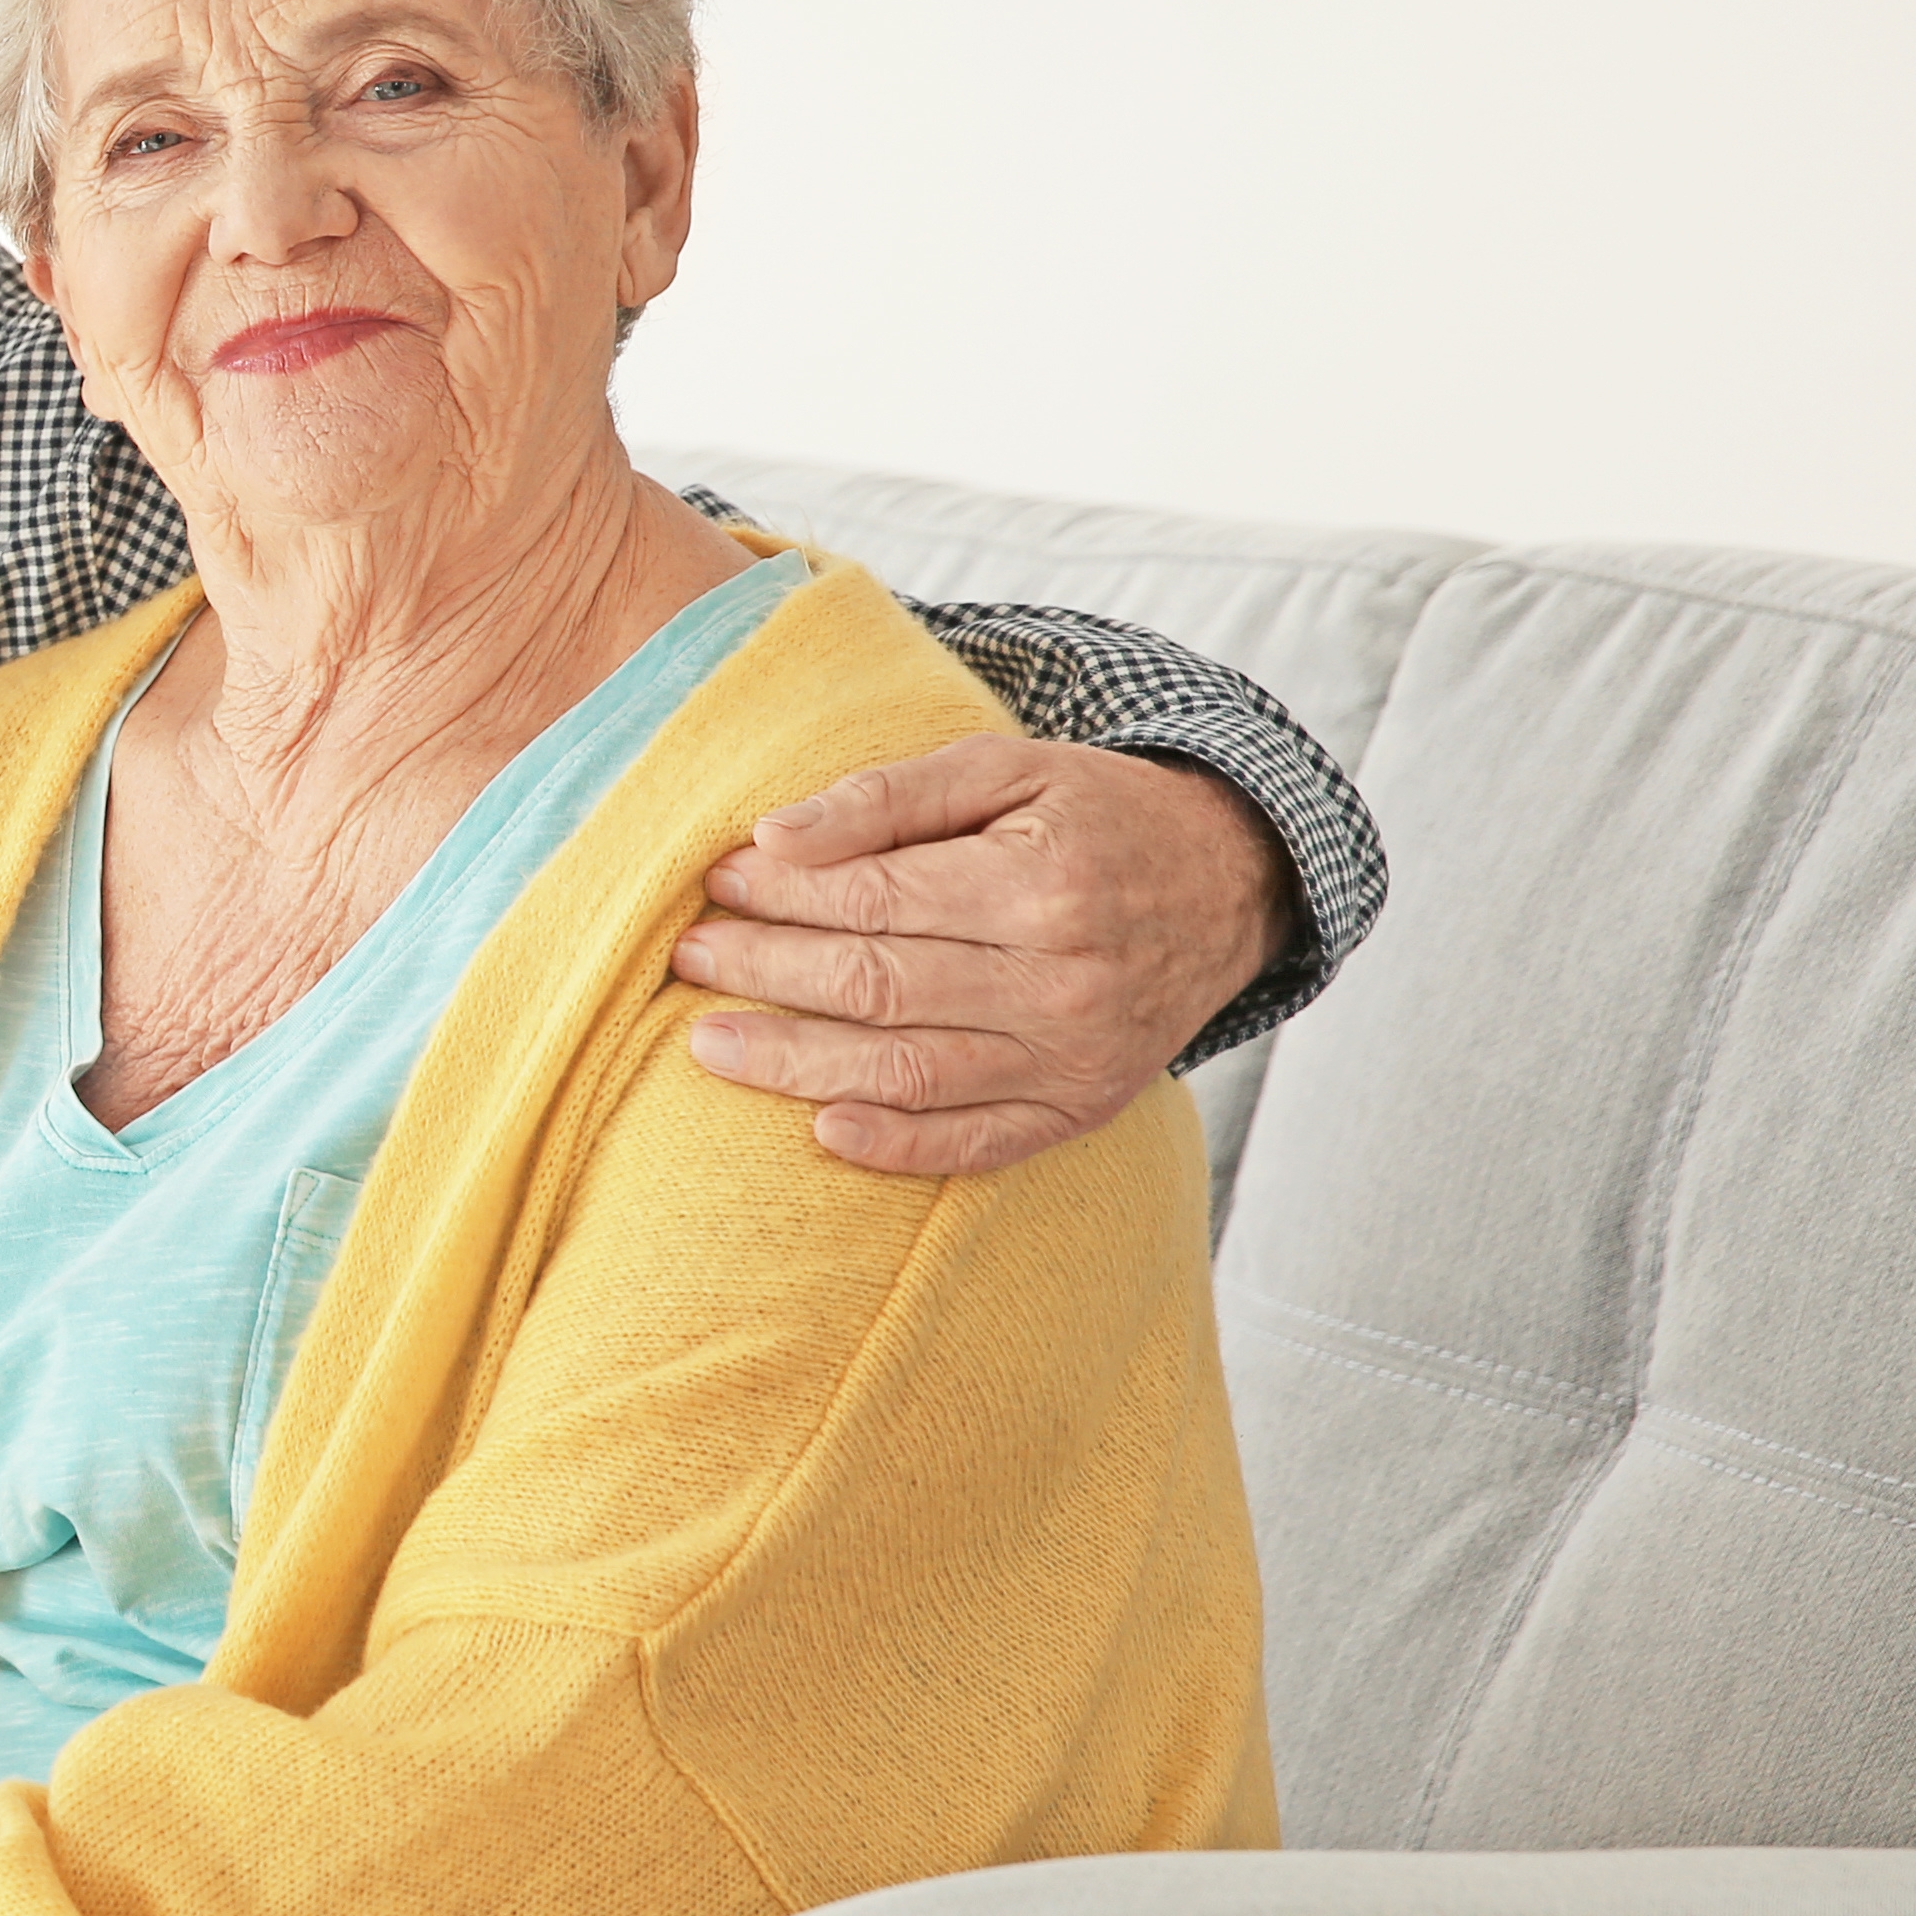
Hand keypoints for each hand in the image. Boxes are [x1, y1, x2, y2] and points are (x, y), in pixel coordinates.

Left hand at [673, 735, 1295, 1175]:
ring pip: (910, 1073)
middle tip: (687, 959)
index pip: (877, 899)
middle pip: (880, 987)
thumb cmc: (1095, 815)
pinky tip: (820, 1129)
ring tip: (708, 1044)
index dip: (783, 895)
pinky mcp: (1082, 1108)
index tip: (717, 884)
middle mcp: (1063, 980)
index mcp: (1043, 884)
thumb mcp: (1007, 768)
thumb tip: (774, 837)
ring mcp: (1075, 1056)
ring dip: (796, 1066)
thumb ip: (889, 797)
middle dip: (767, 972)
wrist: (1229, 885)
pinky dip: (896, 1146)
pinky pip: (977, 1142)